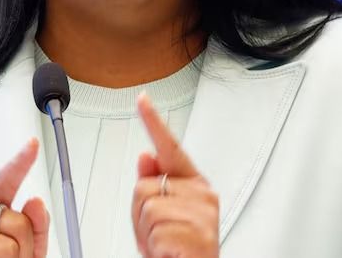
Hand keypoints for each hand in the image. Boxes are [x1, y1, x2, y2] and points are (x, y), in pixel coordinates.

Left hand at [131, 94, 218, 257]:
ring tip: (165, 246)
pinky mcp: (198, 234)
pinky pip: (155, 232)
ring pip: (147, 208)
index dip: (154, 122)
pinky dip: (155, 248)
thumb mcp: (161, 217)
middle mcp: (202, 195)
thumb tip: (145, 157)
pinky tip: (170, 253)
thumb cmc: (180, 250)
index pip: (171, 148)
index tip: (142, 100)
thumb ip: (154, 186)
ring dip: (146, 234)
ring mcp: (202, 213)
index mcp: (194, 185)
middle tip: (157, 235)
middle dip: (139, 215)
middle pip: (144, 186)